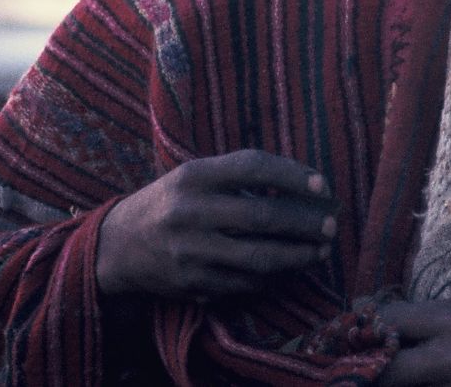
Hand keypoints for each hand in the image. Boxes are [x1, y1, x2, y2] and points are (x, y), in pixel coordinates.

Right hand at [95, 149, 337, 298]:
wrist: (118, 244)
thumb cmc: (173, 201)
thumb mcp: (196, 175)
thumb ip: (240, 176)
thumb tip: (305, 187)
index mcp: (194, 175)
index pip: (252, 167)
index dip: (292, 175)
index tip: (322, 185)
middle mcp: (189, 211)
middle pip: (261, 215)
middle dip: (304, 222)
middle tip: (331, 224)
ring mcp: (190, 250)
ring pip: (257, 257)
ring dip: (297, 255)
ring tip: (320, 250)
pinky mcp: (191, 283)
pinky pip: (243, 283)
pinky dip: (272, 277)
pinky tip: (290, 269)